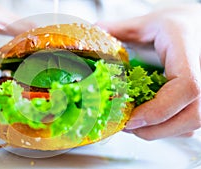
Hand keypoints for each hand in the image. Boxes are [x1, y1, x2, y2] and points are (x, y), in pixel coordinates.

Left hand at [97, 4, 200, 139]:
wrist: (197, 27)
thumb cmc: (174, 25)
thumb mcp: (145, 24)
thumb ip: (118, 30)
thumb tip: (92, 36)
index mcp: (186, 46)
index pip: (186, 86)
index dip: (158, 110)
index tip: (130, 119)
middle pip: (192, 114)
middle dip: (154, 128)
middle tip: (126, 125)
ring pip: (192, 124)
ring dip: (159, 130)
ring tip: (134, 122)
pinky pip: (190, 123)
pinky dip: (168, 127)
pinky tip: (149, 119)